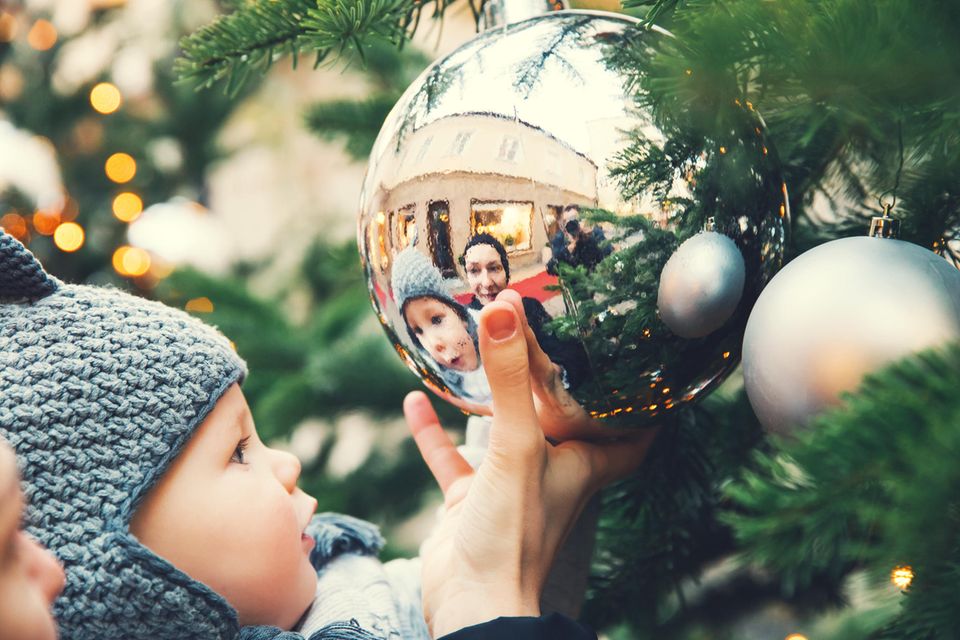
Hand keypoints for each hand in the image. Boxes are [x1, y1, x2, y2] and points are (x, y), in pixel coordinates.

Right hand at [405, 300, 656, 637]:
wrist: (472, 603)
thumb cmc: (515, 535)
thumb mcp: (517, 448)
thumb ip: (510, 381)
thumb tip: (502, 311)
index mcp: (582, 461)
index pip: (631, 428)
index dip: (639, 399)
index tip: (637, 360)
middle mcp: (552, 470)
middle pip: (560, 417)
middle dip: (552, 380)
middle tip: (543, 334)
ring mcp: (510, 486)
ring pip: (503, 432)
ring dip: (490, 398)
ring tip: (476, 354)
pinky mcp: (473, 501)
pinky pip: (453, 459)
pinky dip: (435, 432)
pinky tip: (415, 401)